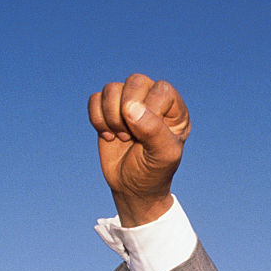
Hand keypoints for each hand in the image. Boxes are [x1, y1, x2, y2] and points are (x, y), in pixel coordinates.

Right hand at [88, 74, 190, 224]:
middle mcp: (153, 100)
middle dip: (127, 112)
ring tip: (121, 137)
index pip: (161, 90)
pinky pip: (95, 98)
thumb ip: (154, 130)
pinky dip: (96, 118)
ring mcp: (129, 104)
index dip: (150, 110)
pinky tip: (108, 136)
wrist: (132, 188)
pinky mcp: (108, 111)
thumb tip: (130, 107)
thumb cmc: (154, 172)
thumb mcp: (163, 155)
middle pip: (135, 81)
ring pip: (111, 89)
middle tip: (131, 136)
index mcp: (175, 109)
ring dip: (111, 116)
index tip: (148, 136)